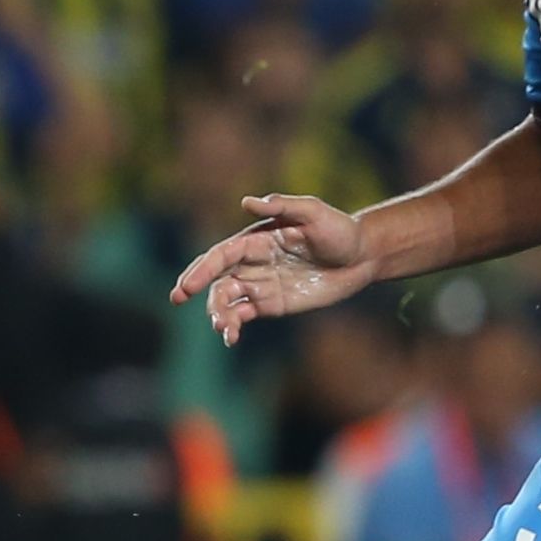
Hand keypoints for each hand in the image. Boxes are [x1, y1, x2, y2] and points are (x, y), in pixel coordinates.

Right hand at [170, 193, 377, 345]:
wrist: (362, 257)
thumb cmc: (339, 229)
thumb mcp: (313, 212)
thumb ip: (281, 205)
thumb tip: (246, 202)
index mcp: (255, 240)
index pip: (221, 255)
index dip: (201, 269)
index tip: (186, 285)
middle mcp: (251, 262)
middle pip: (215, 278)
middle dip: (193, 288)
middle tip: (179, 298)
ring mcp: (259, 284)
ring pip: (225, 300)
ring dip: (217, 313)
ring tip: (223, 328)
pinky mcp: (270, 304)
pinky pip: (242, 316)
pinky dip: (232, 326)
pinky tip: (231, 337)